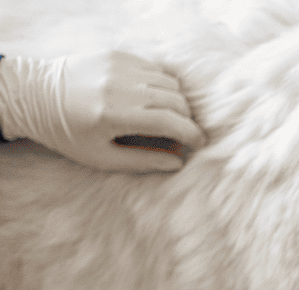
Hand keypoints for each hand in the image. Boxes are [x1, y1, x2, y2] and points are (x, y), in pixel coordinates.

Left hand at [0, 50, 206, 172]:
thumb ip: (143, 161)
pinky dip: (163, 85)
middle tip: (185, 135)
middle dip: (187, 120)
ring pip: (169, 82)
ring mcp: (117, 65)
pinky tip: (156, 100)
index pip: (170, 121)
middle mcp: (118, 85)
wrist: (35, 95)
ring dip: (178, 102)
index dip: (192, 135)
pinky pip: (154, 68)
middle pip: (175, 100)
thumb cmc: (68, 134)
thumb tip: (178, 162)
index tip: (199, 145)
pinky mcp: (115, 54)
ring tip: (171, 118)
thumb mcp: (103, 158)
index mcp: (114, 114)